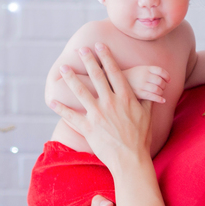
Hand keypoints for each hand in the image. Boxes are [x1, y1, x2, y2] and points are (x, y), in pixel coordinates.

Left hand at [49, 43, 152, 173]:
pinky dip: (60, 108)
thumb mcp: (147, 117)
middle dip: (88, 61)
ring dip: (71, 78)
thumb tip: (152, 92)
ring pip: (81, 92)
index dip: (106, 57)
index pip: (115, 72)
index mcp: (126, 98)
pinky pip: (71, 116)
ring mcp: (98, 115)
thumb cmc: (140, 139)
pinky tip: (52, 101)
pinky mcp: (88, 128)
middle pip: (97, 77)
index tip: (99, 46)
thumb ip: (146, 101)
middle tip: (81, 50)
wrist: (131, 160)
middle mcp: (111, 103)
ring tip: (63, 68)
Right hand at [123, 65, 169, 103]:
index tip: (169, 80)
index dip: (167, 76)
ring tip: (159, 93)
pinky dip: (159, 99)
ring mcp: (141, 85)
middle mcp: (144, 76)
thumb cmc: (132, 76)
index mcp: (145, 68)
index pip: (160, 71)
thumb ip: (151, 71)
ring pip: (158, 89)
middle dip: (164, 85)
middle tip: (162, 88)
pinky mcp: (139, 93)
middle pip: (160, 81)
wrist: (116, 81)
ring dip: (161, 92)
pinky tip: (162, 101)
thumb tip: (165, 78)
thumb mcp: (140, 69)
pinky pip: (152, 97)